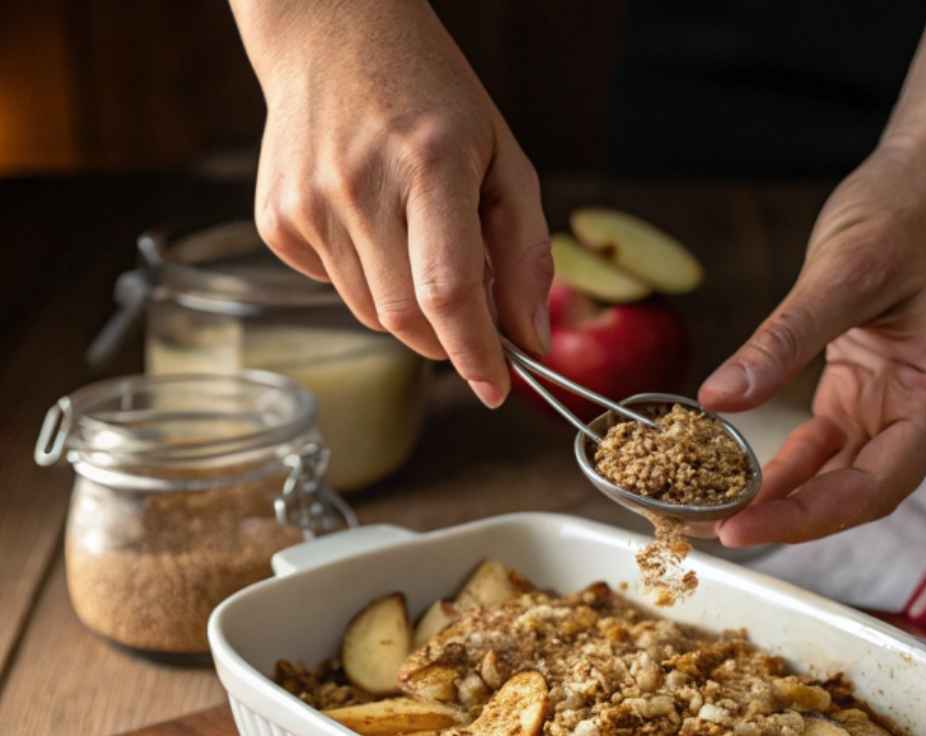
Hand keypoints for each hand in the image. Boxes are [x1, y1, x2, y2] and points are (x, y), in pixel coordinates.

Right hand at [233, 0, 551, 407]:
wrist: (329, 33)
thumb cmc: (433, 100)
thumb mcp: (503, 160)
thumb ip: (526, 255)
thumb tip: (530, 342)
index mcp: (428, 163)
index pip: (448, 292)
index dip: (475, 355)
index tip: (497, 390)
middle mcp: (358, 185)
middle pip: (406, 319)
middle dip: (447, 341)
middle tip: (469, 319)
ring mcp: (307, 203)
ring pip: (371, 314)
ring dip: (410, 310)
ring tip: (418, 246)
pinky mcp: (276, 219)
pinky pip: (335, 289)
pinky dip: (367, 281)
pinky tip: (371, 226)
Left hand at [699, 146, 925, 546]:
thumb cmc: (904, 212)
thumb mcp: (841, 272)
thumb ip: (783, 340)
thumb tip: (720, 398)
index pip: (876, 484)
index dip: (809, 517)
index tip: (743, 529)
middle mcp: (924, 410)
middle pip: (858, 495)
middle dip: (790, 519)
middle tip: (717, 531)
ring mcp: (895, 404)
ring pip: (838, 478)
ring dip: (782, 499)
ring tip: (717, 514)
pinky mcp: (863, 392)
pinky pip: (823, 447)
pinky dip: (784, 465)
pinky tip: (740, 478)